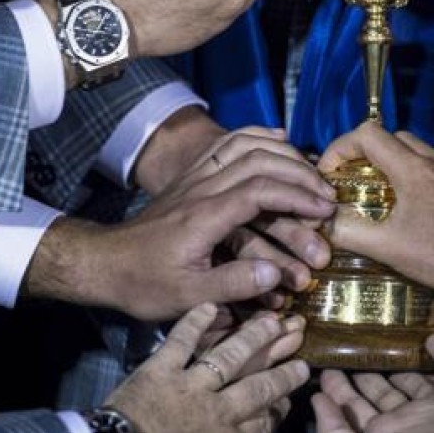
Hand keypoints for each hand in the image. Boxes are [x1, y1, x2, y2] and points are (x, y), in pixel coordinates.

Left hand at [23, 146, 334, 321]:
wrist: (105, 263)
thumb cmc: (144, 284)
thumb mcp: (186, 296)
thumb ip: (231, 284)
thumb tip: (274, 274)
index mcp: (203, 217)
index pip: (259, 191)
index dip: (297, 197)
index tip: (326, 210)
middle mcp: (202, 188)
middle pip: (258, 162)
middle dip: (299, 174)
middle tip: (328, 193)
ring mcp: (195, 178)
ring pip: (244, 145)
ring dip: (283, 152)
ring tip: (312, 168)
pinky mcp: (191, 176)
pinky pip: (227, 143)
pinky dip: (256, 135)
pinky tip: (278, 139)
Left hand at [108, 303, 309, 432]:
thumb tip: (263, 425)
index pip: (266, 415)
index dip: (285, 396)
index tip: (300, 376)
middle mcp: (215, 408)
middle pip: (258, 384)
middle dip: (282, 365)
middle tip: (301, 346)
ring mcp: (187, 386)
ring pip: (229, 357)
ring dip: (253, 338)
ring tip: (273, 320)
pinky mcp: (158, 371)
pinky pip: (180, 342)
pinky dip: (194, 322)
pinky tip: (209, 307)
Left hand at [312, 335, 433, 432]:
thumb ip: (336, 430)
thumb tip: (317, 400)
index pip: (356, 408)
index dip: (341, 390)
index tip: (327, 365)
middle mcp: (409, 420)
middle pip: (384, 391)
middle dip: (369, 371)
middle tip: (353, 342)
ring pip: (417, 379)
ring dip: (405, 361)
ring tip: (390, 335)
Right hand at [318, 122, 433, 322]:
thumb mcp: (389, 248)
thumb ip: (350, 231)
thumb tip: (323, 222)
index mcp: (413, 169)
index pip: (368, 134)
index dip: (342, 147)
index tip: (332, 171)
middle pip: (398, 139)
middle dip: (373, 154)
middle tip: (361, 181)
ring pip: (428, 157)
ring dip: (406, 168)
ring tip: (396, 199)